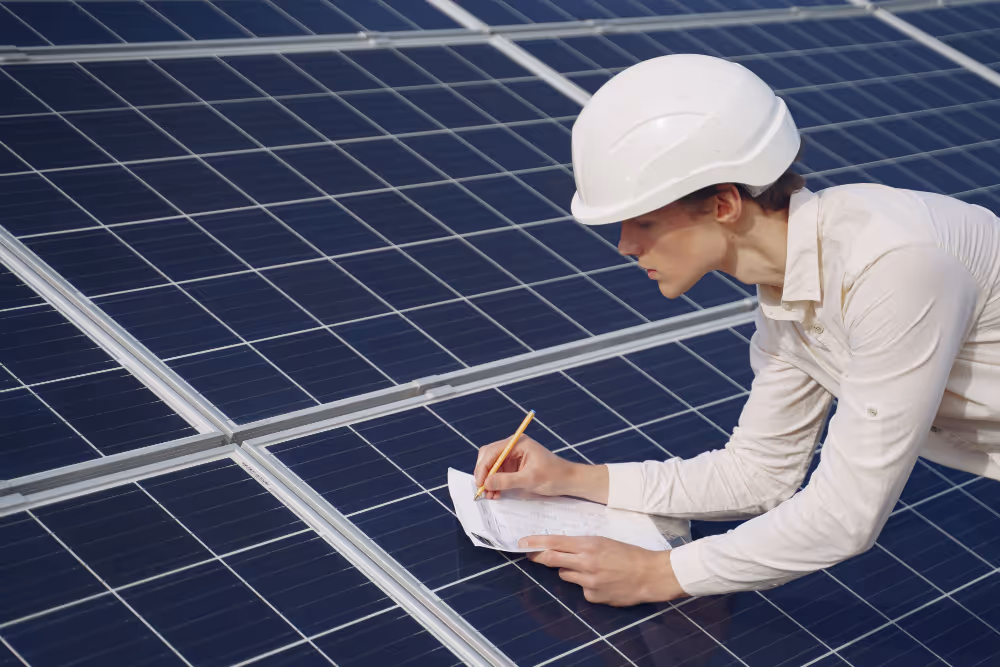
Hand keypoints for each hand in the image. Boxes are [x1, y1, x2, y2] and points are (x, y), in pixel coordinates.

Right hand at [474, 435, 607, 502]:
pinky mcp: (514, 467)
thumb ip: (507, 480)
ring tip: (490, 495)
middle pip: (489, 456)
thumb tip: (486, 483)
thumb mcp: (530, 479)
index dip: (484, 467)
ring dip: (489, 480)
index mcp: (518, 443)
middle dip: (484, 473)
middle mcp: (513, 447)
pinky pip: (499, 473)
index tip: (480, 482)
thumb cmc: (554, 475)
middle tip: (482, 489)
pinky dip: (495, 483)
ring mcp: (513, 456)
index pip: (493, 452)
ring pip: (492, 466)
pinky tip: (496, 493)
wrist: (568, 481)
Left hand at [520, 535, 687, 606]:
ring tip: (591, 568)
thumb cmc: (629, 554)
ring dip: (570, 571)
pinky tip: (603, 582)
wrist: (649, 575)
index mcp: (589, 545)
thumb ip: (582, 546)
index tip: (522, 543)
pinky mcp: (593, 596)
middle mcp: (585, 562)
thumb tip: (561, 549)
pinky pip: (580, 589)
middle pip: (552, 560)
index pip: (555, 542)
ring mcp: (588, 581)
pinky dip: (586, 585)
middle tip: (531, 556)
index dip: (536, 542)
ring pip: (565, 575)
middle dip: (539, 557)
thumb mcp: (604, 542)